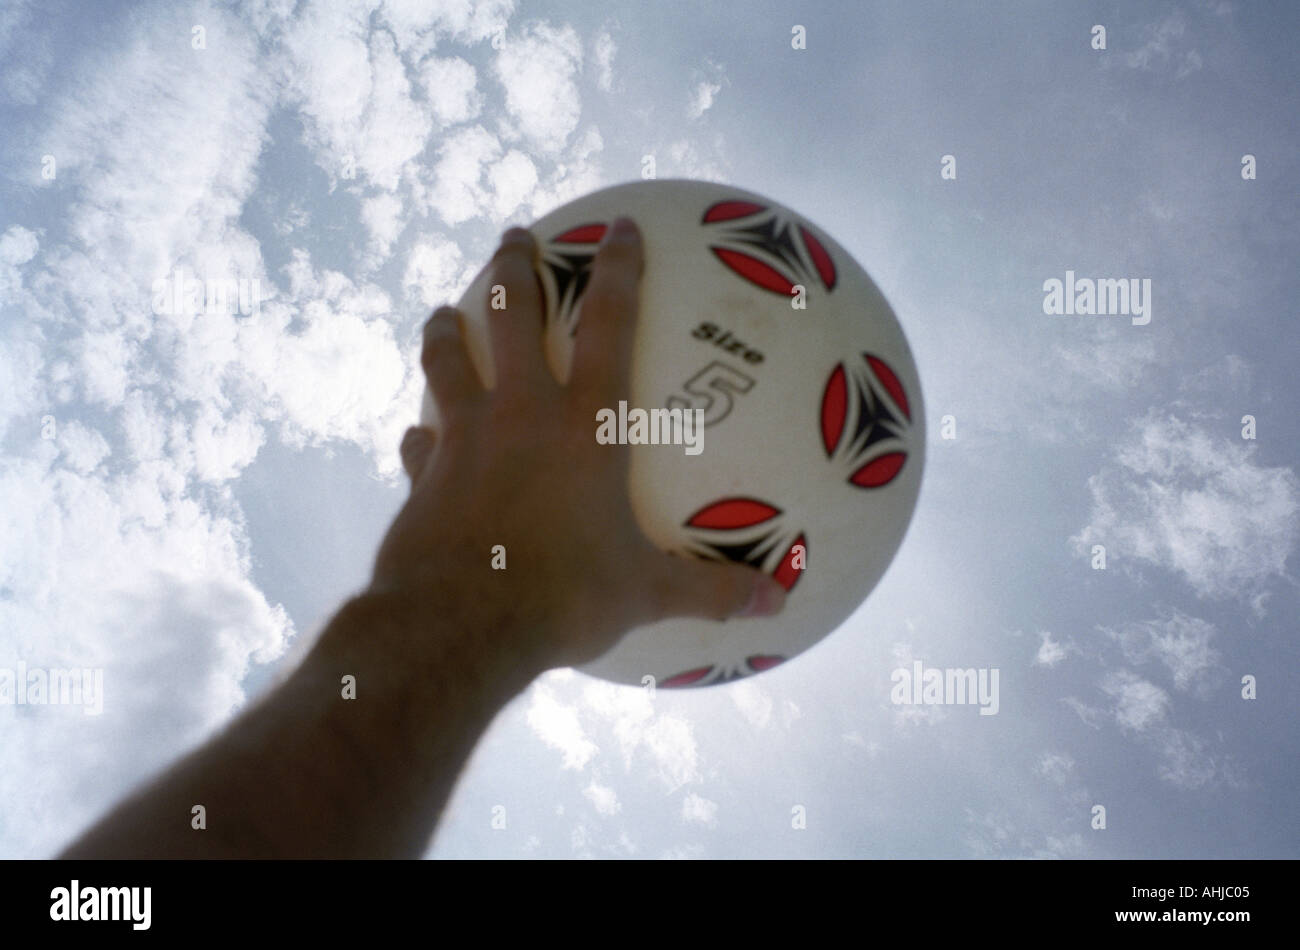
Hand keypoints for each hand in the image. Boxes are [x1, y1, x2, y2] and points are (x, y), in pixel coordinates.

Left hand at [372, 217, 785, 673]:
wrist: (459, 625)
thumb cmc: (563, 598)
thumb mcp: (647, 595)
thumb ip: (712, 591)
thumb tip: (778, 601)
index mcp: (583, 426)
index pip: (611, 324)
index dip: (619, 268)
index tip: (620, 226)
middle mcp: (520, 414)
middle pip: (511, 315)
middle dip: (514, 267)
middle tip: (515, 237)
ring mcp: (463, 439)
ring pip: (448, 360)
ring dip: (447, 330)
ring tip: (443, 313)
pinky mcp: (423, 477)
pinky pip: (419, 442)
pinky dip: (421, 434)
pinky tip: (419, 435)